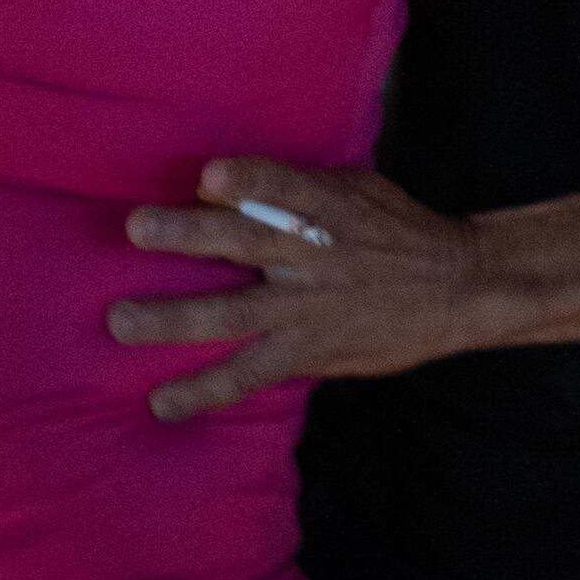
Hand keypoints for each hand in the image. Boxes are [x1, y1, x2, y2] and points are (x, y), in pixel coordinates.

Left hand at [109, 157, 484, 418]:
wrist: (457, 290)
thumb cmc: (397, 232)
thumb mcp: (359, 192)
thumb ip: (298, 189)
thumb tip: (220, 185)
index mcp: (330, 208)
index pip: (286, 186)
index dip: (249, 181)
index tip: (207, 176)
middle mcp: (316, 257)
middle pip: (248, 242)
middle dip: (191, 236)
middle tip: (138, 228)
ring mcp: (309, 310)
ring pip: (234, 314)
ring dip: (174, 319)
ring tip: (121, 322)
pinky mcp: (309, 353)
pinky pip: (250, 375)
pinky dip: (207, 389)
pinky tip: (162, 403)